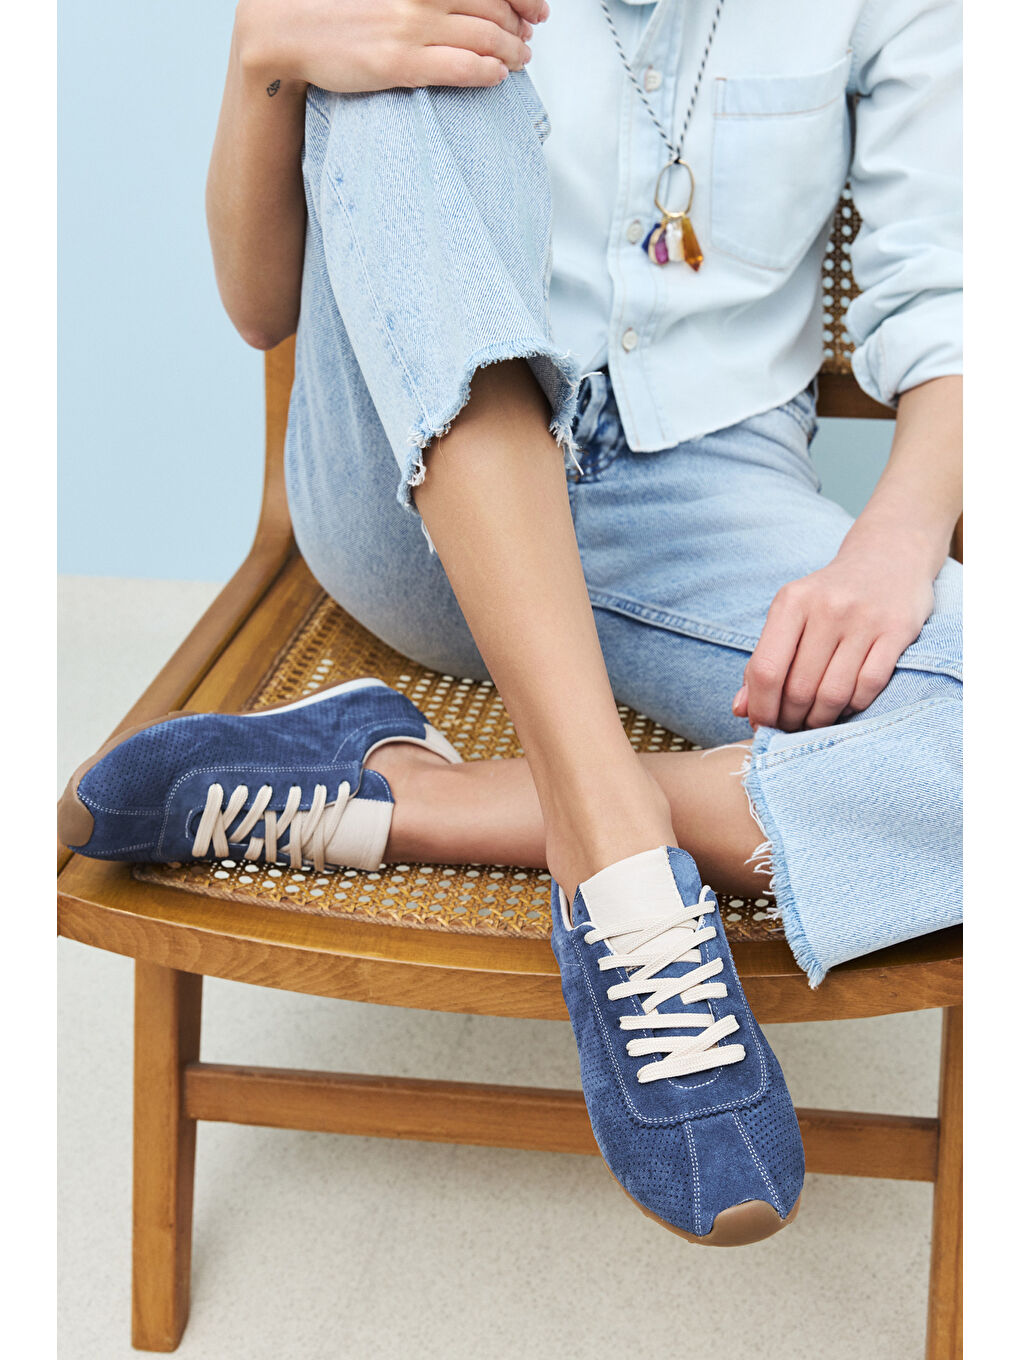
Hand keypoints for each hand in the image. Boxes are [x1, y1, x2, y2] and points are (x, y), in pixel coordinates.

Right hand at [235, 0, 549, 93]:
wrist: (284, 30)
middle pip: (492, 8)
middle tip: (526, 42)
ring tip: (517, 62)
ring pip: (485, 38)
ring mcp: (411, 26)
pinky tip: (497, 77)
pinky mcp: (400, 62)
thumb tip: (453, 1)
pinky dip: (489, 72)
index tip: (536, 10)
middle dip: (518, 27)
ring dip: (511, 52)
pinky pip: (463, 67)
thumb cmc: (332, 8)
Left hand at [733, 534, 936, 732]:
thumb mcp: (790, 615)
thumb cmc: (829, 595)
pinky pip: (868, 687)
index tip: (761, 727)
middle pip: (799, 688)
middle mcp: (827, 607)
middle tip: (790, 729)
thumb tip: (740, 710)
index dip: (761, 708)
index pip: (766, 670)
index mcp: (791, 601)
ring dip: (820, 720)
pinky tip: (844, 707)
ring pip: (833, 694)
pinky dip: (852, 707)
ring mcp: (864, 619)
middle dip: (790, 720)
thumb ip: (764, 660)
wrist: (890, 556)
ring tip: (813, 723)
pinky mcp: (897, 630)